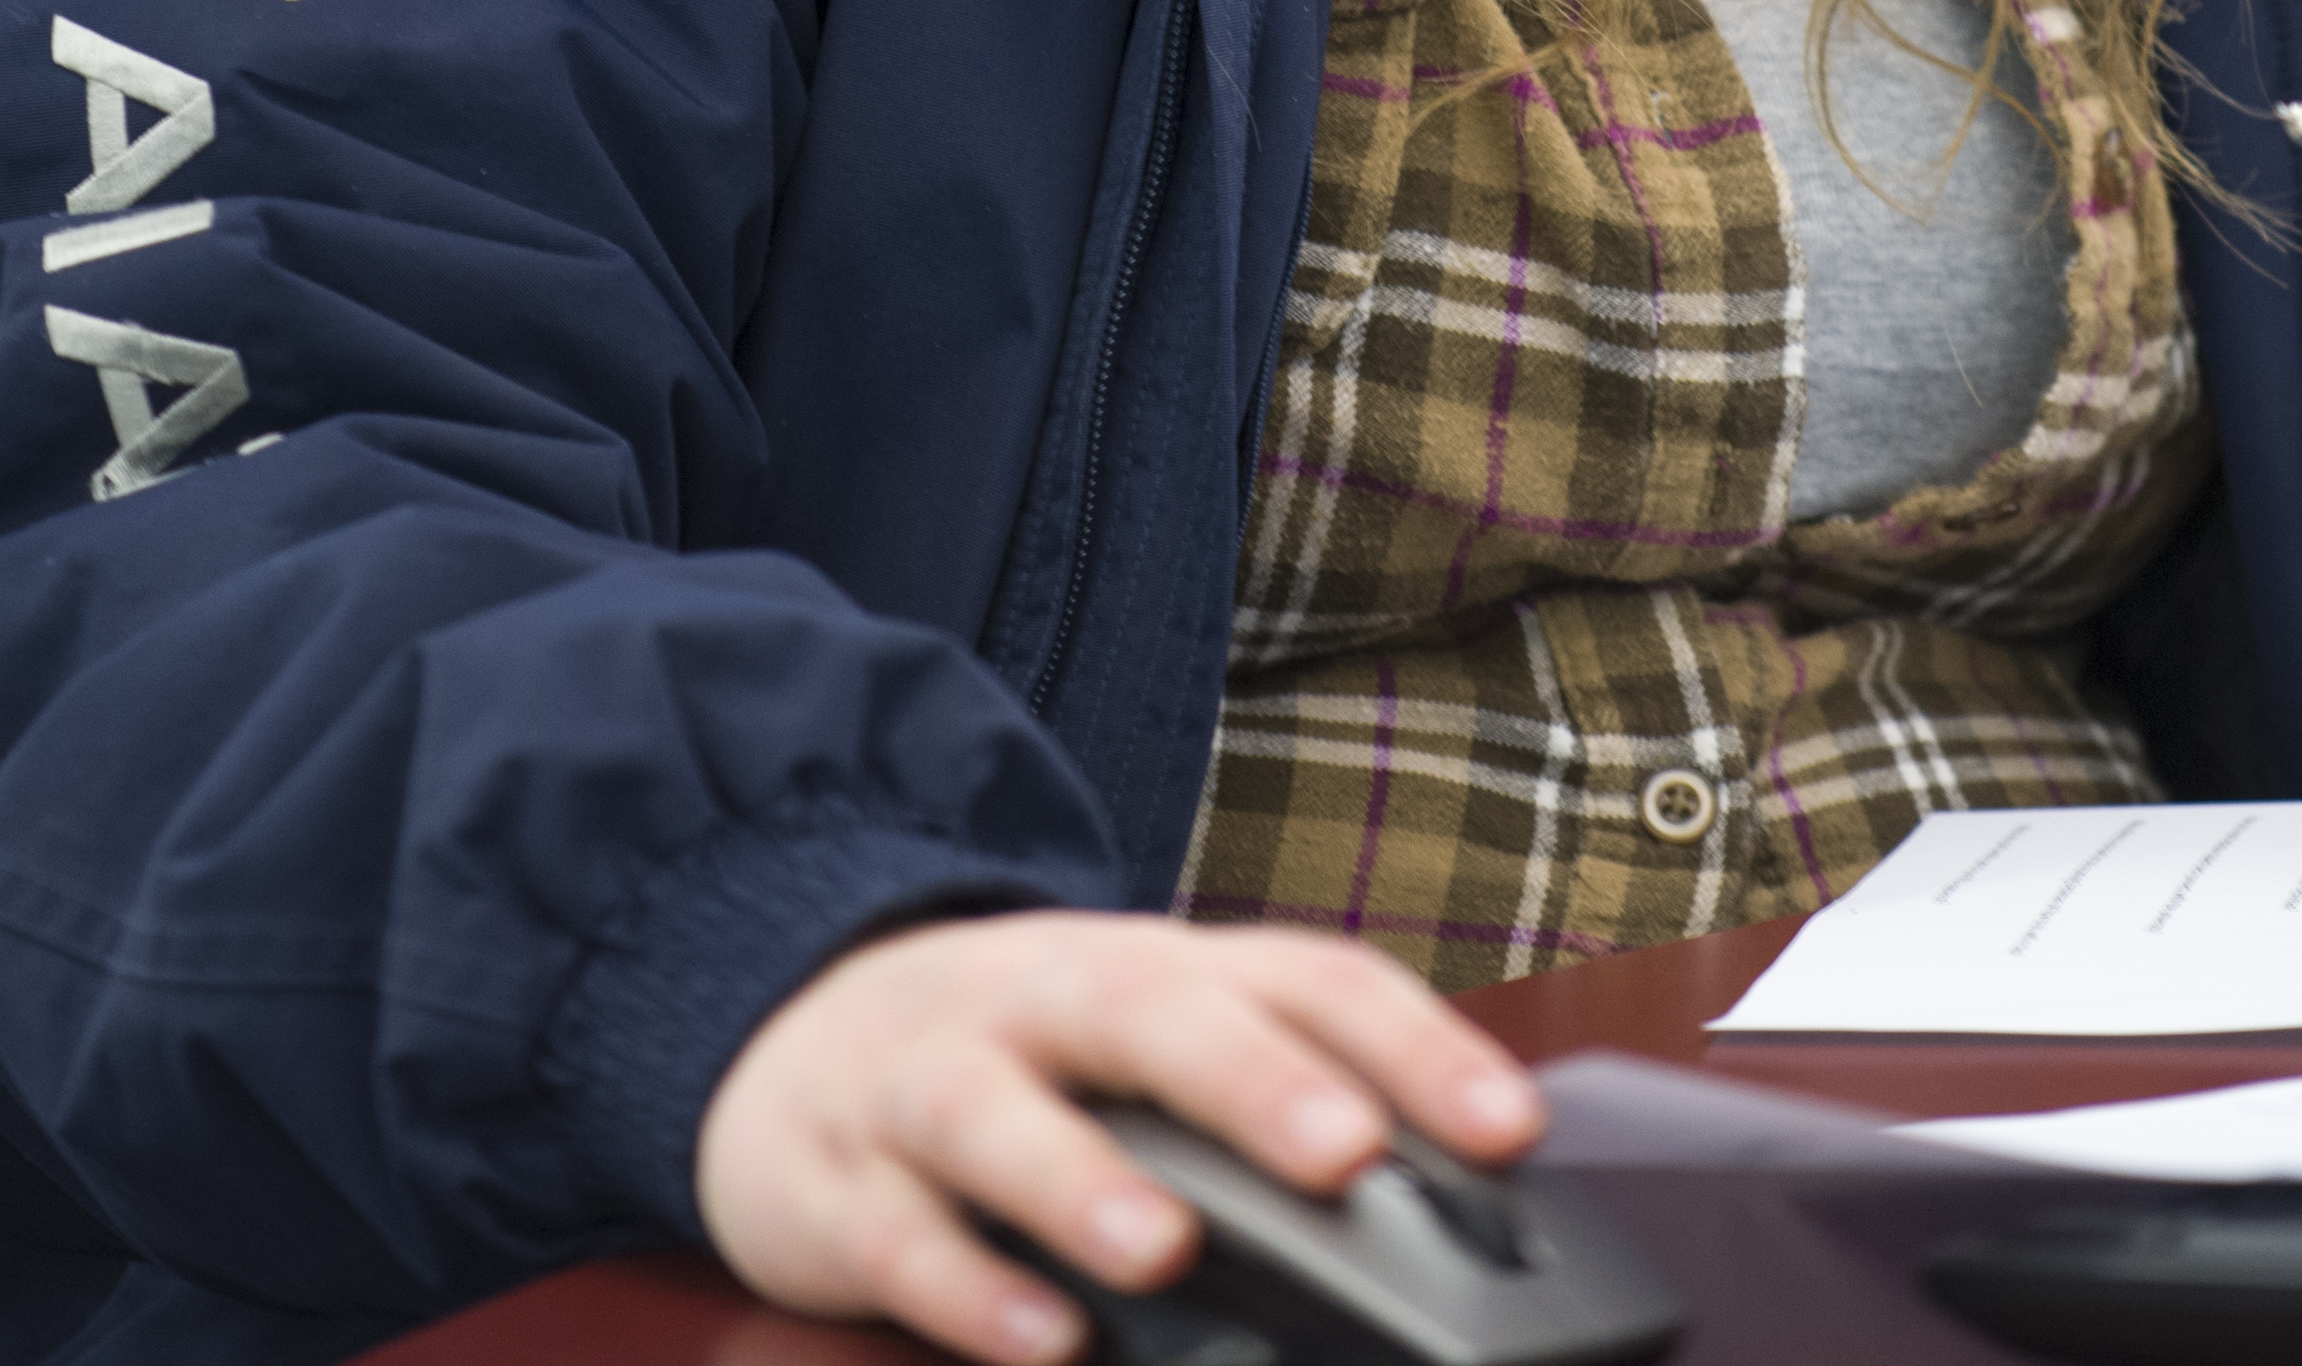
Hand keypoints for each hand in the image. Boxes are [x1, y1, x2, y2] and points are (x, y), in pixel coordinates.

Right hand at [693, 908, 1545, 1364]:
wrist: (796, 1025)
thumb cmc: (1028, 1055)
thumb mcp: (1156, 1047)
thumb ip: (1285, 1099)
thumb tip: (1461, 1198)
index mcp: (1156, 972)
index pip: (1302, 976)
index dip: (1411, 1044)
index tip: (1506, 1131)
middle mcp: (1044, 1004)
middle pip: (1145, 1010)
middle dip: (1248, 1080)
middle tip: (1340, 1152)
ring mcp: (928, 1081)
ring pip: (992, 1110)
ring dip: (1080, 1179)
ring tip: (1161, 1248)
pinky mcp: (836, 1181)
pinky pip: (897, 1231)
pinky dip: (967, 1288)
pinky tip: (1041, 1340)